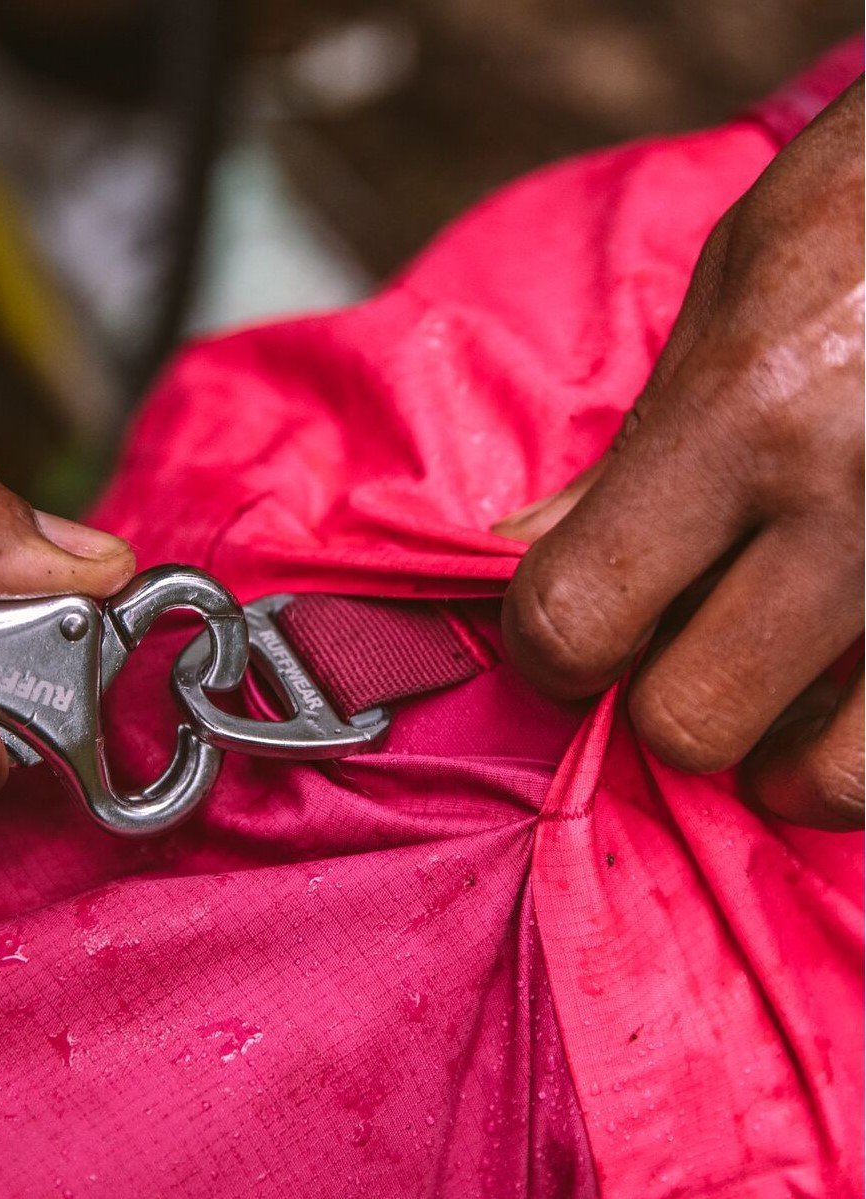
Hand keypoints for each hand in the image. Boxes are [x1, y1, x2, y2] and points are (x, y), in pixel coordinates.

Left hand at [496, 80, 863, 828]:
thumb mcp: (738, 283)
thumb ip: (636, 439)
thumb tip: (525, 546)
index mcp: (748, 412)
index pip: (577, 613)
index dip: (545, 642)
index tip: (565, 628)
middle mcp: (860, 504)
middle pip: (689, 720)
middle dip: (660, 697)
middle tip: (680, 650)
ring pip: (829, 780)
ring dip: (780, 756)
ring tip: (785, 697)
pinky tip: (860, 690)